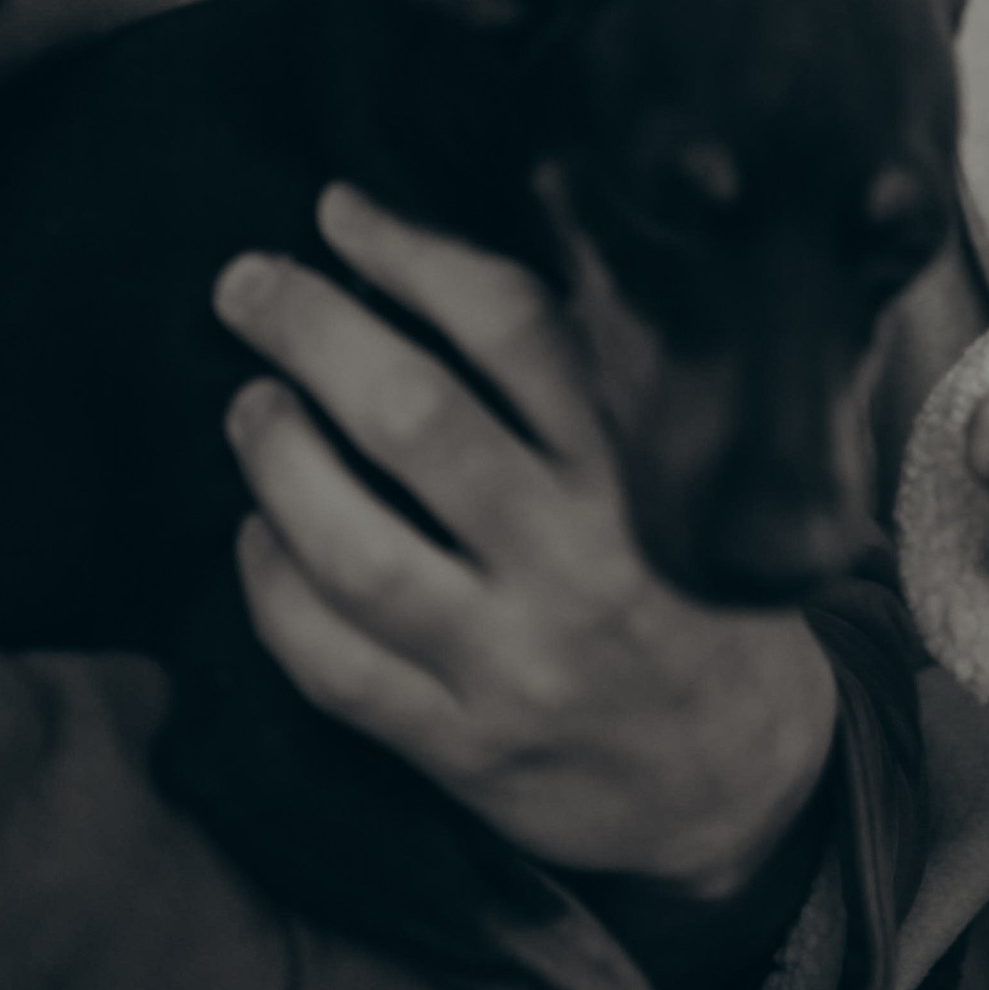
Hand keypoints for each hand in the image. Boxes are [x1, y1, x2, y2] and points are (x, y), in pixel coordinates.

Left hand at [213, 183, 835, 894]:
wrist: (741, 778)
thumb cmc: (702, 594)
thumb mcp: (695, 473)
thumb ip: (608, 377)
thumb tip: (496, 232)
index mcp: (645, 473)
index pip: (520, 330)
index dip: (417, 255)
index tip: (342, 211)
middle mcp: (581, 560)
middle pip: (414, 420)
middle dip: (311, 331)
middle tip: (248, 283)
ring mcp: (515, 662)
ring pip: (353, 549)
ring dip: (277, 457)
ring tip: (251, 404)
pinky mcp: (462, 748)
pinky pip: (331, 664)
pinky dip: (272, 588)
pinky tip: (259, 536)